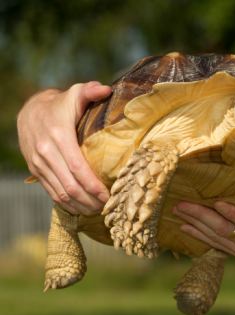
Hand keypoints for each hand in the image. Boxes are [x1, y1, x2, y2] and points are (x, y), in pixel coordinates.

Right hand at [17, 81, 112, 214]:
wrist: (30, 111)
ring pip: (61, 194)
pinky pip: (52, 194)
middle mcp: (46, 153)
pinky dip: (68, 205)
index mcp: (59, 136)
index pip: (78, 168)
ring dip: (81, 206)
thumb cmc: (61, 105)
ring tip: (99, 211)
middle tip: (109, 208)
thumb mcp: (75, 94)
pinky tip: (83, 209)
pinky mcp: (36, 171)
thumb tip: (106, 90)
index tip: (110, 196)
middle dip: (91, 201)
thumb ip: (90, 91)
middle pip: (71, 186)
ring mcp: (39, 164)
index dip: (94, 185)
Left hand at [173, 201, 234, 288]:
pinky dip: (199, 236)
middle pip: (223, 230)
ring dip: (194, 224)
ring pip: (216, 237)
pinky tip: (185, 228)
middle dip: (201, 216)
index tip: (219, 202)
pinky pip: (216, 245)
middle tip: (181, 205)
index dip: (234, 214)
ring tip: (177, 212)